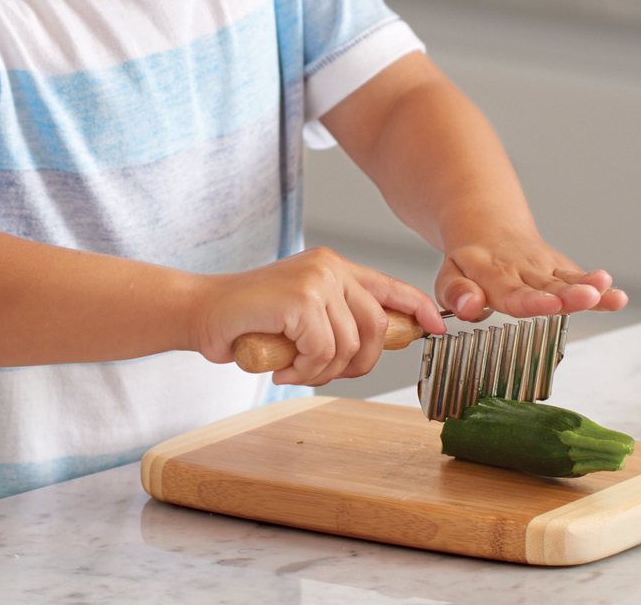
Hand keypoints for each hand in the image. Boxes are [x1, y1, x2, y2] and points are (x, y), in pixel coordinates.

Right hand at [192, 247, 445, 386]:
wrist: (204, 311)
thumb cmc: (251, 318)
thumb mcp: (303, 313)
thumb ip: (338, 319)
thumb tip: (379, 342)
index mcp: (334, 267)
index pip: (389, 286)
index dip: (417, 309)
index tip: (436, 328)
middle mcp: (330, 267)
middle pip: (377, 328)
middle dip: (357, 364)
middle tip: (320, 372)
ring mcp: (317, 280)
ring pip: (349, 346)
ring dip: (320, 372)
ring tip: (292, 367)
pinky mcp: (300, 299)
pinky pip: (323, 351)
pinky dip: (303, 370)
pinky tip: (281, 364)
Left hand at [436, 231, 628, 320]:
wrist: (487, 226)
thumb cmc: (468, 261)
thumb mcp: (449, 275)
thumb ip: (456, 293)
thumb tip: (468, 307)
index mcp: (492, 274)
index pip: (513, 292)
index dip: (531, 301)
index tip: (549, 304)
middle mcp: (523, 269)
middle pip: (548, 286)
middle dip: (569, 295)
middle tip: (587, 297)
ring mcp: (544, 267)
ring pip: (568, 280)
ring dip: (590, 288)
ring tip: (608, 291)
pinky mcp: (560, 267)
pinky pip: (580, 277)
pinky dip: (599, 286)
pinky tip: (617, 296)